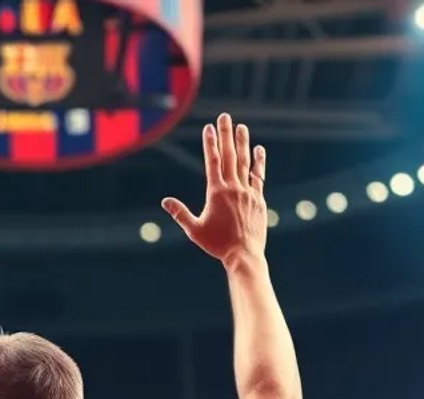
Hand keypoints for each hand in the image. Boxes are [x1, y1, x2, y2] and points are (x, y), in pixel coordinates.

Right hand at [162, 113, 266, 266]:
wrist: (243, 255)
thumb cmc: (217, 244)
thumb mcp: (194, 230)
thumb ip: (180, 213)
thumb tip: (165, 201)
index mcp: (216, 192)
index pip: (213, 162)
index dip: (210, 143)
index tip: (209, 128)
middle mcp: (233, 188)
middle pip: (229, 156)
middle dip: (226, 135)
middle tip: (225, 117)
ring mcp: (247, 192)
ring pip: (245, 162)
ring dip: (242, 143)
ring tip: (241, 127)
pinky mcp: (258, 199)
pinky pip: (259, 176)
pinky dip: (259, 162)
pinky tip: (258, 149)